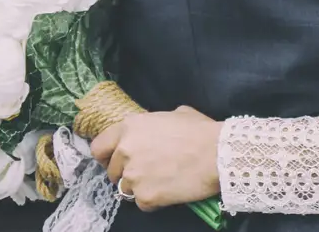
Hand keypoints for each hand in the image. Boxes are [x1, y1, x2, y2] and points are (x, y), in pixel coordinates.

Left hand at [90, 106, 222, 210]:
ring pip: (125, 188)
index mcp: (130, 127)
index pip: (99, 146)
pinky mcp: (144, 197)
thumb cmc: (201, 131)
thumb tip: (157, 130)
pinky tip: (169, 191)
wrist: (218, 154)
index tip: (113, 161)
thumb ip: (156, 123)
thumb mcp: (176, 114)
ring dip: (140, 187)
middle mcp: (125, 151)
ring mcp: (133, 176)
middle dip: (126, 173)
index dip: (105, 156)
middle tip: (146, 172)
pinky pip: (142, 203)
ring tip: (161, 182)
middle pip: (112, 171)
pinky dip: (153, 200)